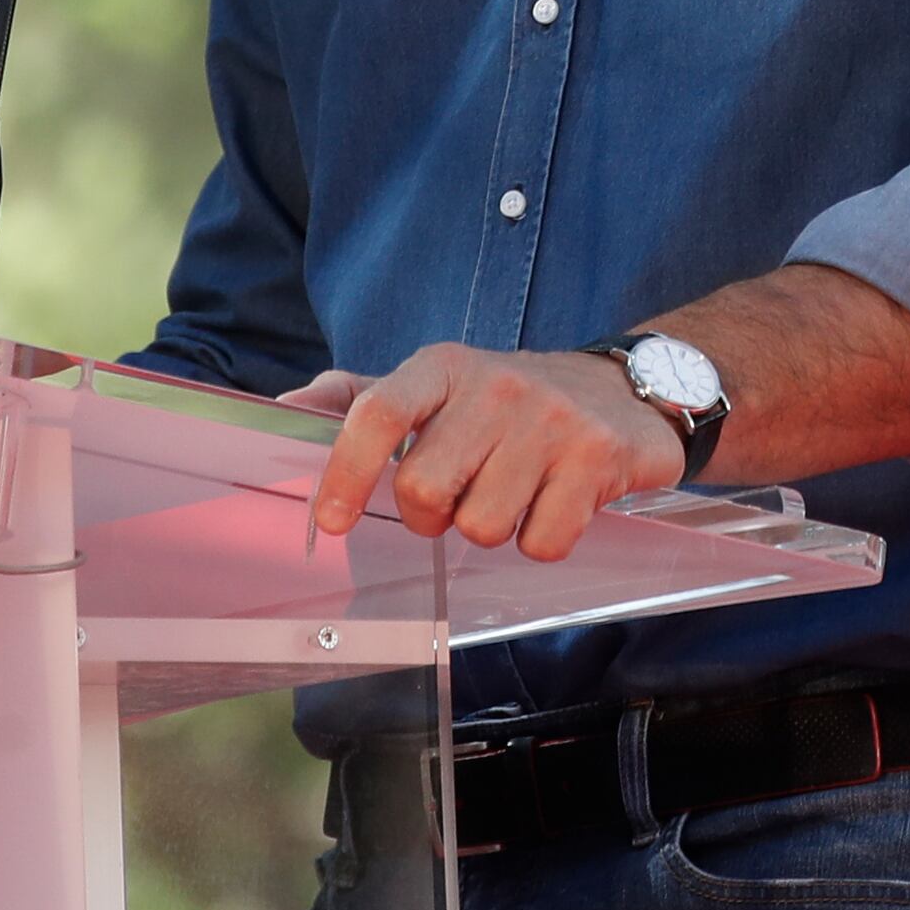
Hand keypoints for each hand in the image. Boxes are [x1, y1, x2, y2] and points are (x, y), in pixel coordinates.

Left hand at [285, 344, 678, 559]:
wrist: (625, 389)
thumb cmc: (509, 403)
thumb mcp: (435, 386)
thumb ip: (359, 397)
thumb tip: (285, 406)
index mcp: (443, 367)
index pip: (378, 411)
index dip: (344, 471)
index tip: (330, 521)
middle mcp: (495, 386)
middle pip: (424, 490)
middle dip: (431, 517)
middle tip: (456, 500)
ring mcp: (551, 419)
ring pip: (482, 525)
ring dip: (492, 527)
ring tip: (515, 493)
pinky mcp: (599, 456)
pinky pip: (542, 541)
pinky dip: (543, 539)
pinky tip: (556, 503)